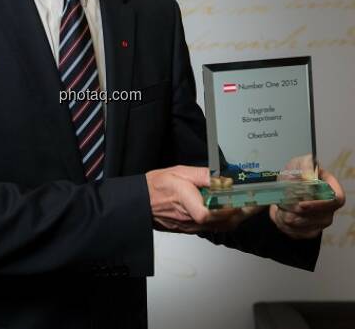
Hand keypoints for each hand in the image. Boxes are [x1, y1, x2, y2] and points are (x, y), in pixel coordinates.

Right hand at [145, 165, 262, 233]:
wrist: (142, 202)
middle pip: (222, 222)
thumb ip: (202, 175)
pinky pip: (214, 227)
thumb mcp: (179, 171)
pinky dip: (227, 220)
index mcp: (185, 201)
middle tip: (259, 202)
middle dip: (243, 212)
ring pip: (221, 226)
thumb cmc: (157, 186)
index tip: (239, 199)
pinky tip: (233, 210)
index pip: (207, 213)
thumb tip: (222, 178)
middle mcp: (190, 218)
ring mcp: (192, 226)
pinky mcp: (193, 228)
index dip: (225, 209)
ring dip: (238, 217)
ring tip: (251, 205)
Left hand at [269, 168, 345, 239]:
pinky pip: (298, 233)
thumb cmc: (296, 172)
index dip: (320, 205)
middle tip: (281, 204)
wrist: (285, 185)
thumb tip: (308, 177)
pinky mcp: (310, 231)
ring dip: (288, 217)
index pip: (337, 200)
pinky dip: (284, 225)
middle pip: (320, 217)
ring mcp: (322, 221)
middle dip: (297, 212)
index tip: (301, 204)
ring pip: (306, 226)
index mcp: (331, 188)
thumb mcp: (298, 163)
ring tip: (278, 206)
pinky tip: (279, 214)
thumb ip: (304, 166)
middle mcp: (330, 207)